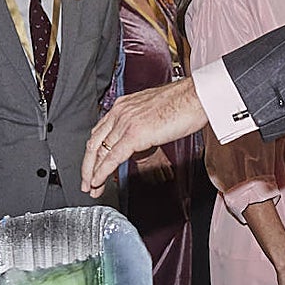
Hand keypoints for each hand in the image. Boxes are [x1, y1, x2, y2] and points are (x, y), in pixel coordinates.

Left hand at [82, 78, 206, 194]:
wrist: (197, 97)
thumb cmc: (184, 102)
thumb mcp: (154, 111)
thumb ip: (142, 123)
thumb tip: (141, 139)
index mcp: (124, 105)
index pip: (101, 131)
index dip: (94, 152)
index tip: (93, 165)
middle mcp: (121, 111)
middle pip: (95, 142)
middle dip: (88, 165)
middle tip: (87, 182)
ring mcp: (126, 122)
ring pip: (100, 151)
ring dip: (93, 173)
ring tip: (92, 187)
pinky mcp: (134, 134)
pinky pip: (112, 157)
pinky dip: (102, 172)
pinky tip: (99, 181)